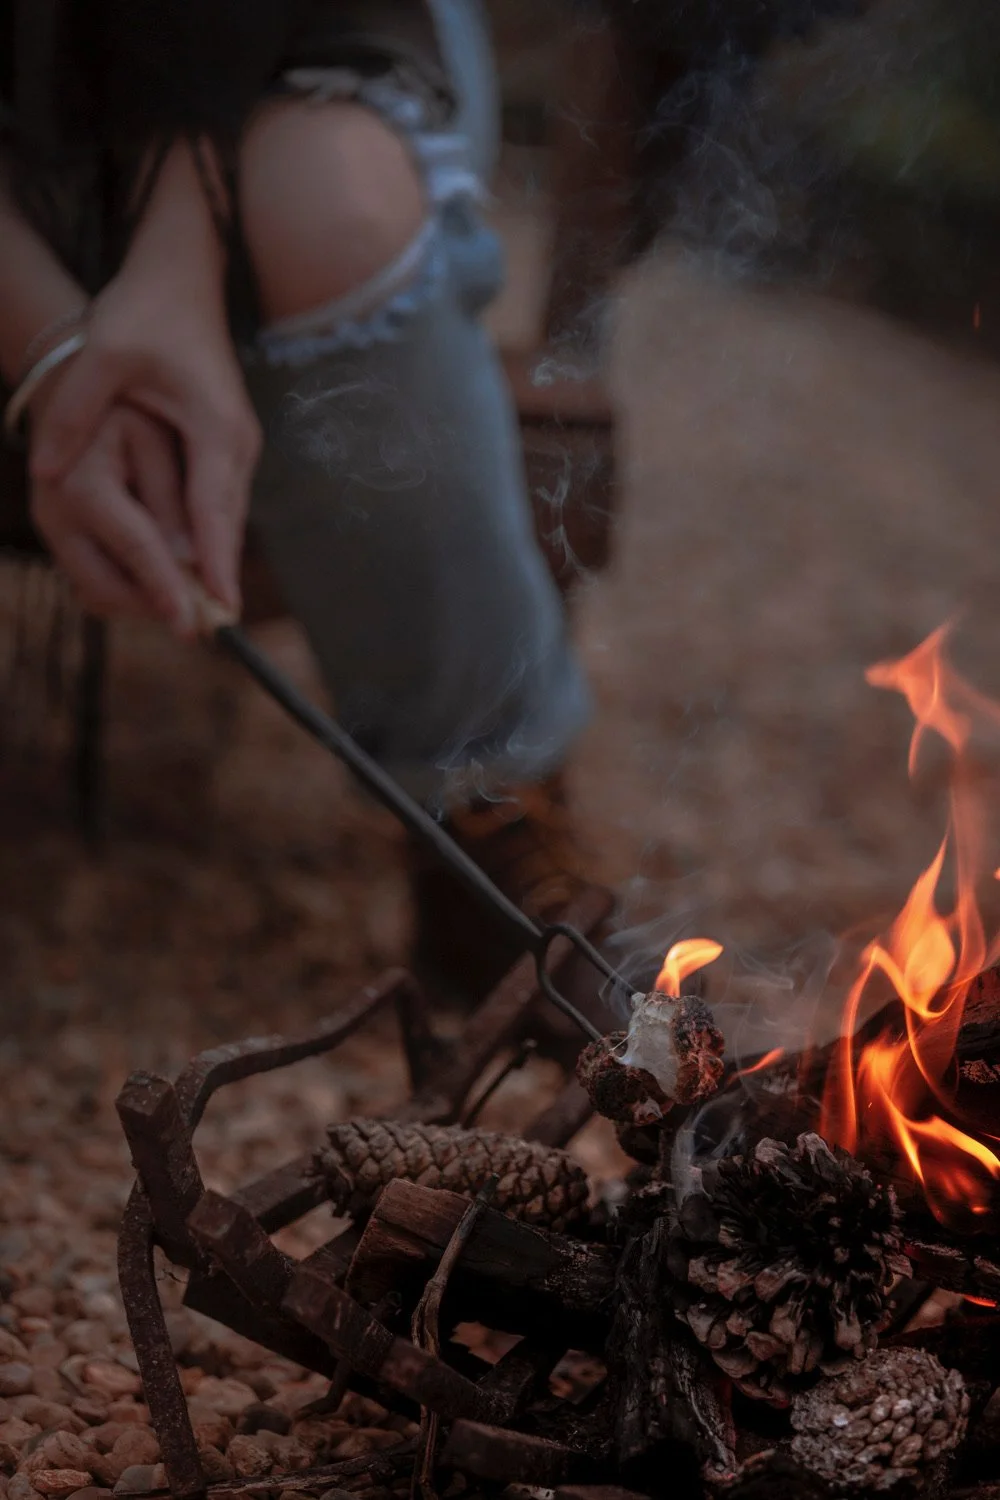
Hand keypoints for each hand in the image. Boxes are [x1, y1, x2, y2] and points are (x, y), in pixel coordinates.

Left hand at [28, 142, 259, 612]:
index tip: (215, 612)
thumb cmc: (146, 311)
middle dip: (213, 580)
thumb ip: (74, 417)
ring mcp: (235, 445)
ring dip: (208, 563)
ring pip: (222, 517)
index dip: (214, 566)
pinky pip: (214, 501)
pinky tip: (184, 568)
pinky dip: (202, 536)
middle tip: (199, 632)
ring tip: (191, 614)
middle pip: (225, 526)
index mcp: (214, 428)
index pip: (214, 512)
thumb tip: (46, 476)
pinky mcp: (224, 443)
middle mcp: (236, 443)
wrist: (183, 274)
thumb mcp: (102, 358)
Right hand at [31, 402, 199, 633]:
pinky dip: (128, 587)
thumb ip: (175, 502)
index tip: (193, 625)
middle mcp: (57, 514)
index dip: (167, 588)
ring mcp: (51, 531)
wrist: (72, 384)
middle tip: (200, 621)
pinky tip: (163, 578)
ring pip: (96, 593)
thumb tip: (193, 565)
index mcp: (84, 483)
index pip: (135, 548)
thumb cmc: (124, 404)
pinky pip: (93, 581)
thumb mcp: (157, 439)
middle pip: (104, 588)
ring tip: (188, 596)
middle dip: (152, 609)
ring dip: (141, 602)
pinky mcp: (58, 539)